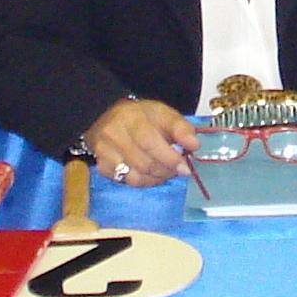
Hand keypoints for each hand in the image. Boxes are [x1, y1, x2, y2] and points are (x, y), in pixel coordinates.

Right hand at [83, 97, 197, 187]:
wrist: (108, 117)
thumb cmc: (141, 117)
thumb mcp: (163, 114)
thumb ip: (181, 128)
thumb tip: (194, 144)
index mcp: (131, 117)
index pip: (149, 142)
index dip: (168, 157)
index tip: (184, 167)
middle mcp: (114, 134)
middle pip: (143, 162)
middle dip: (166, 170)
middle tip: (178, 169)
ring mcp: (105, 152)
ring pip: (135, 176)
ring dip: (156, 178)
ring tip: (166, 172)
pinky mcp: (102, 166)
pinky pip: (126, 182)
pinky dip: (143, 182)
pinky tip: (151, 174)